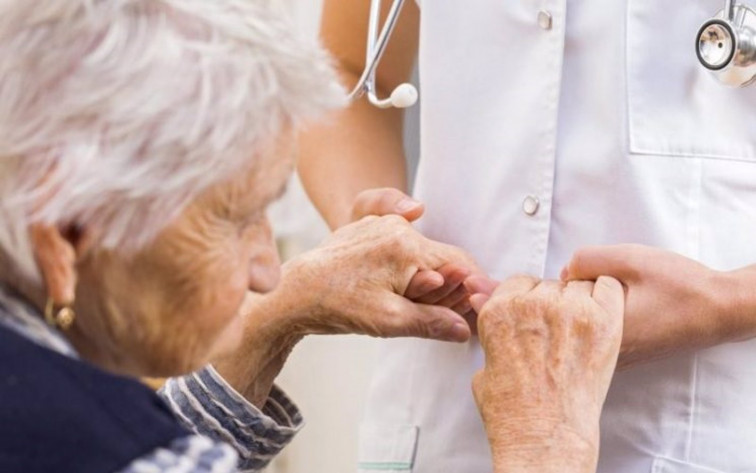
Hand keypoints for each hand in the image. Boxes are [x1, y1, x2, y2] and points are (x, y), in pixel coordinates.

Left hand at [286, 214, 475, 339]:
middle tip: (440, 317)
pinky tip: (396, 292)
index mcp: (406, 246)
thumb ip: (432, 322)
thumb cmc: (337, 305)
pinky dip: (410, 271)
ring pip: (423, 254)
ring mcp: (382, 225)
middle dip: (448, 289)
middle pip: (443, 259)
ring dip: (427, 281)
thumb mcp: (389, 321)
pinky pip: (404, 248)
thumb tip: (464, 328)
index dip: (473, 289)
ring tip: (408, 307)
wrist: (294, 292)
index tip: (477, 311)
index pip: (460, 263)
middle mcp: (397, 227)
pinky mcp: (371, 230)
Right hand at [472, 276, 623, 472]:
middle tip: (558, 334)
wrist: (545, 436)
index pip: (519, 282)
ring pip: (578, 286)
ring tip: (580, 333)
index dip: (528, 300)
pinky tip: (601, 320)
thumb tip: (495, 318)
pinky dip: (607, 297)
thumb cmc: (513, 411)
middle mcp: (532, 304)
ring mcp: (569, 309)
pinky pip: (608, 286)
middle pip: (548, 284)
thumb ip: (493, 336)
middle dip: (553, 304)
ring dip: (580, 303)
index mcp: (500, 310)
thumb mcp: (485, 367)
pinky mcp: (602, 320)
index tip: (536, 316)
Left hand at [561, 244, 737, 369]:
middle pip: (567, 320)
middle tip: (614, 287)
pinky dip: (602, 322)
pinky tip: (628, 310)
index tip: (599, 277)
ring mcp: (615, 359)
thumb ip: (587, 260)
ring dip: (591, 311)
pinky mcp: (624, 358)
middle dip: (578, 299)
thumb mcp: (629, 258)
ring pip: (581, 330)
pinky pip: (597, 339)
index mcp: (601, 330)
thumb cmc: (679, 285)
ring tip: (626, 298)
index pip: (559, 304)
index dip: (574, 281)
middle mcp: (605, 352)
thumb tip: (562, 273)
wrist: (718, 310)